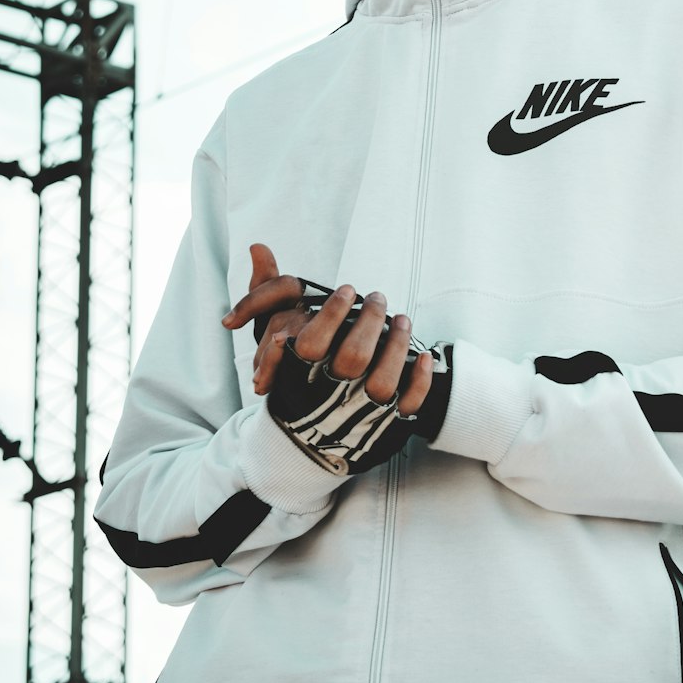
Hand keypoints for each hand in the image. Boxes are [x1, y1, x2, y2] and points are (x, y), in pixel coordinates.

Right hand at [222, 244, 433, 416]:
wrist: (312, 437)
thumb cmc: (296, 373)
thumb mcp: (275, 333)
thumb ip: (267, 290)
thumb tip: (257, 245)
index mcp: (301, 374)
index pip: (313, 343)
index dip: (332, 313)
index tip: (348, 290)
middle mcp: (330, 395)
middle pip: (353, 358)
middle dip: (370, 321)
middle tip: (378, 297)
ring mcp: (360, 412)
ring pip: (384, 382)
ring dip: (398, 346)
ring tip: (402, 318)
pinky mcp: (386, 425)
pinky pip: (408, 405)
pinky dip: (420, 381)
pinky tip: (426, 357)